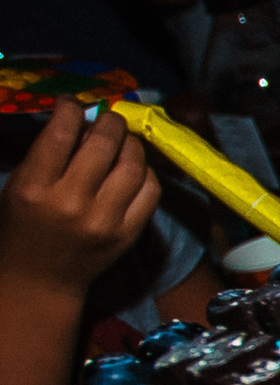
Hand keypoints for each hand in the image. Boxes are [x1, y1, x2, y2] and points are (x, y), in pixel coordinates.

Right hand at [0, 100, 160, 301]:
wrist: (40, 279)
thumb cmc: (24, 225)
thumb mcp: (21, 186)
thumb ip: (48, 154)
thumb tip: (84, 120)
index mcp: (35, 188)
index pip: (62, 134)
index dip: (73, 110)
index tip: (75, 105)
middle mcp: (71, 203)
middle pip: (105, 145)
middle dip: (109, 122)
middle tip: (108, 118)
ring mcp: (104, 221)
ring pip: (134, 165)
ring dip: (131, 144)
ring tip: (122, 140)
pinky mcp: (128, 234)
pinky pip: (151, 191)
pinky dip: (146, 172)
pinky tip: (134, 168)